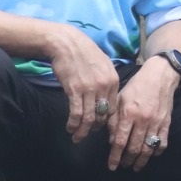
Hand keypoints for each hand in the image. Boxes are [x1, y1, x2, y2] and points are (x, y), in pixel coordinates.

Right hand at [48, 28, 121, 144]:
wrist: (67, 43)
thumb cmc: (84, 54)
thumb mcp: (104, 65)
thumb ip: (107, 81)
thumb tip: (107, 97)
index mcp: (113, 81)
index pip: (113, 108)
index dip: (106, 121)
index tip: (99, 126)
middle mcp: (104, 86)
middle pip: (103, 115)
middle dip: (95, 128)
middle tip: (87, 134)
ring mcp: (90, 89)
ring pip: (89, 117)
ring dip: (83, 130)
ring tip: (77, 137)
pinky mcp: (74, 90)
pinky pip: (76, 112)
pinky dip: (73, 123)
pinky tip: (70, 128)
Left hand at [108, 57, 178, 170]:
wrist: (160, 76)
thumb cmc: (137, 86)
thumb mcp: (120, 99)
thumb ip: (114, 119)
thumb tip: (111, 140)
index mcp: (129, 113)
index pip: (120, 141)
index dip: (115, 156)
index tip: (112, 166)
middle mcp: (143, 120)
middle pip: (134, 148)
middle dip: (127, 160)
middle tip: (123, 166)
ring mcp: (156, 122)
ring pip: (148, 148)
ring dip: (141, 160)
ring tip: (136, 166)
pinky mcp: (166, 123)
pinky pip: (162, 142)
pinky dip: (157, 151)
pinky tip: (152, 155)